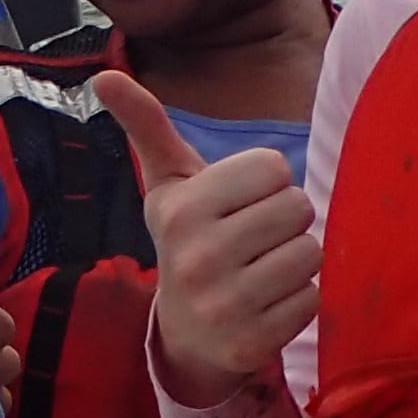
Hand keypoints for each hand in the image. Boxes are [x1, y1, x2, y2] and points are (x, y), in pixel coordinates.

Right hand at [100, 75, 318, 404]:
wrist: (186, 336)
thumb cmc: (189, 240)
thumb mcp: (168, 186)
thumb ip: (147, 126)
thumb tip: (104, 74)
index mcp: (180, 210)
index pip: (273, 167)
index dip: (265, 183)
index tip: (238, 205)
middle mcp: (197, 258)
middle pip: (297, 207)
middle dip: (285, 220)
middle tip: (254, 240)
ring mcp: (223, 305)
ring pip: (310, 253)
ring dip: (295, 260)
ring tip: (262, 270)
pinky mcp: (251, 343)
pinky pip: (313, 299)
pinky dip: (299, 300)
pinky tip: (267, 305)